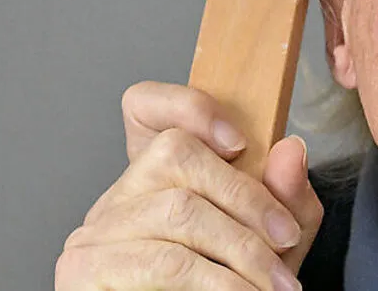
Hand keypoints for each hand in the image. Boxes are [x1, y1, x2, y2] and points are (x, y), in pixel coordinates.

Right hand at [55, 81, 323, 289]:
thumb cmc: (235, 290)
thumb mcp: (273, 242)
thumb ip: (287, 198)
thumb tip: (291, 148)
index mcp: (158, 178)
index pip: (145, 106)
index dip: (187, 105)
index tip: (239, 140)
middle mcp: (119, 195)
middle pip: (177, 154)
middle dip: (248, 198)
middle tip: (286, 241)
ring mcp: (97, 230)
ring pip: (178, 209)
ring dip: (242, 249)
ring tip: (273, 283)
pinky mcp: (86, 269)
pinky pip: (164, 261)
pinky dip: (218, 281)